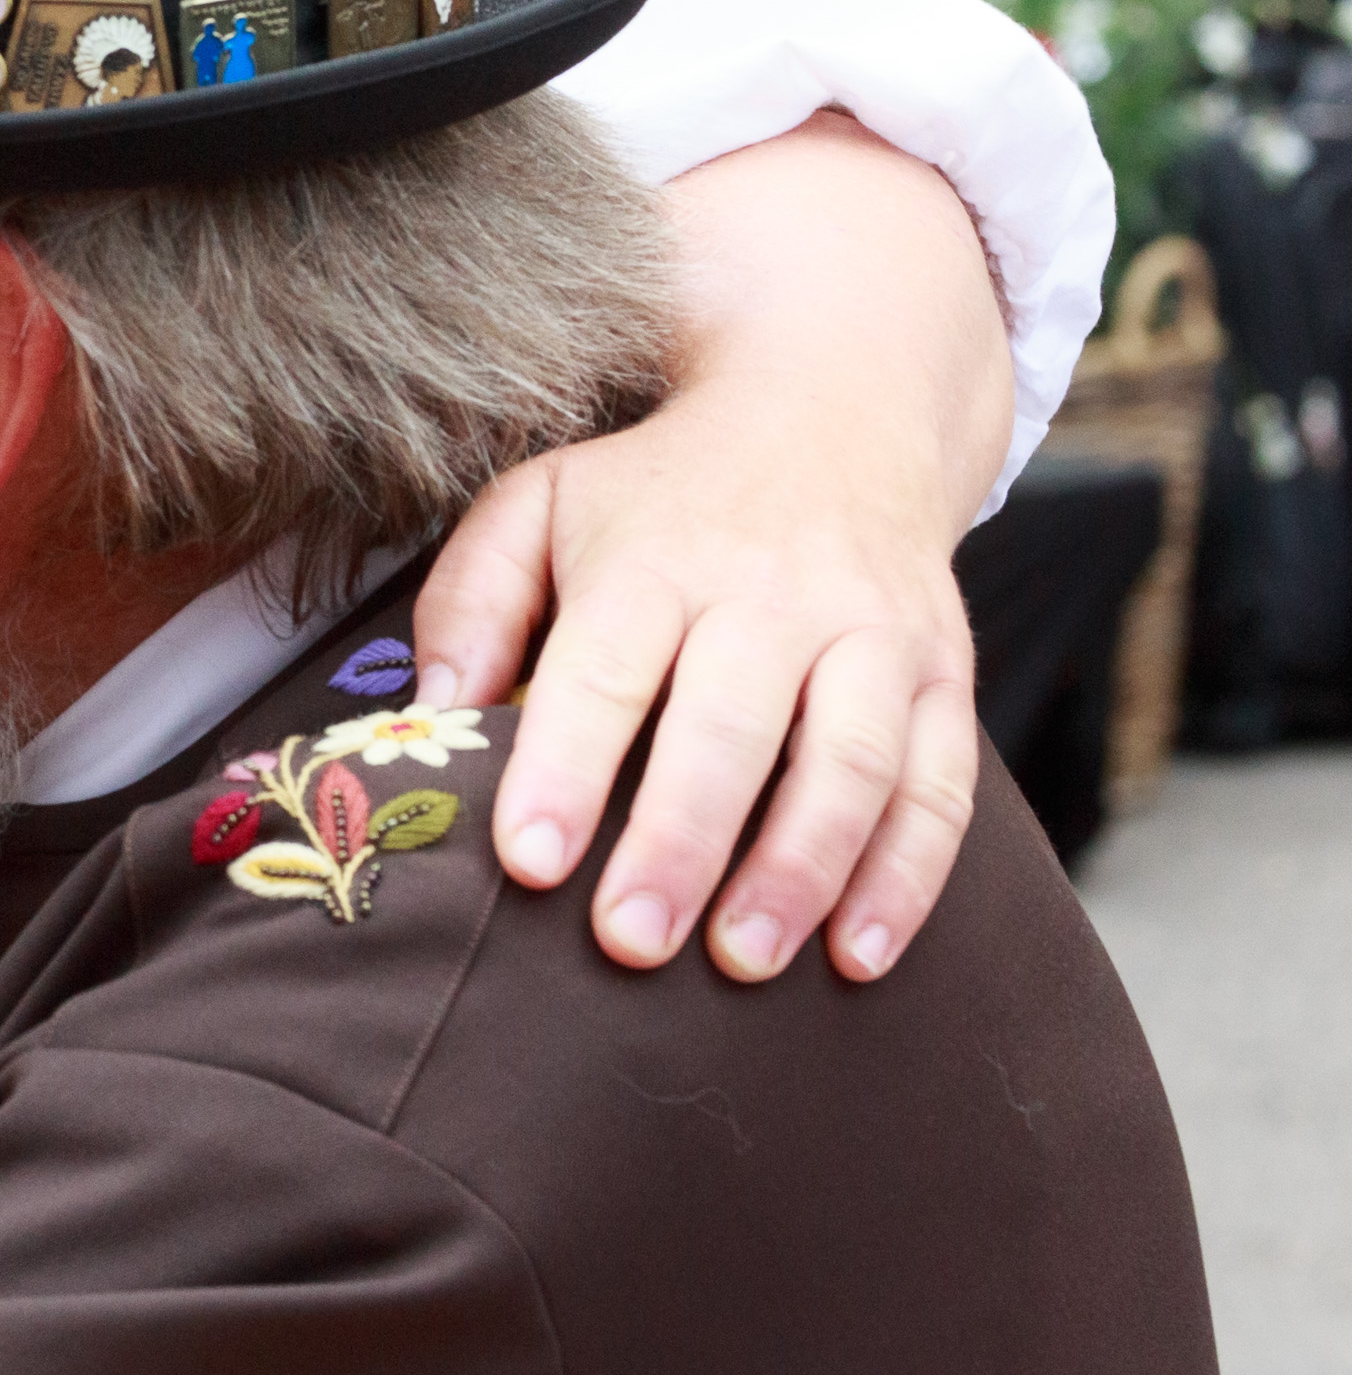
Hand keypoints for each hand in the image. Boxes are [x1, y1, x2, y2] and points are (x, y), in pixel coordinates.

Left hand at [418, 112, 1003, 984]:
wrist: (833, 413)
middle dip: (681, 844)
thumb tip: (431, 712)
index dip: (566, 769)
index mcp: (654, 558)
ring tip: (741, 961)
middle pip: (731, 728)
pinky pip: (939, 781)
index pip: (605, 670)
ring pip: (850, 762)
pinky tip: (857, 957)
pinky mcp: (943, 672)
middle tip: (628, 943)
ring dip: (801, 872)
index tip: (528, 861)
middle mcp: (772, 594)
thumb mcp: (539, 504)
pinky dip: (906, 875)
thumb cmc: (653, 492)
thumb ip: (473, 601)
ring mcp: (872, 634)